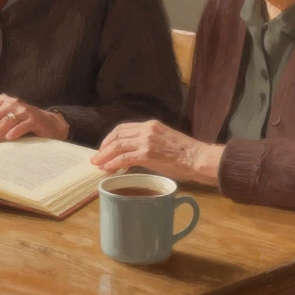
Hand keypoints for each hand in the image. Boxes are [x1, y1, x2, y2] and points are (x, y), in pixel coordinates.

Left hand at [0, 94, 68, 146]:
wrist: (49, 124)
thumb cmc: (22, 125)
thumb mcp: (5, 121)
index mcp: (1, 101)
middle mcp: (11, 102)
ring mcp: (23, 109)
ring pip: (5, 121)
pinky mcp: (34, 118)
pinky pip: (22, 125)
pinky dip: (14, 131)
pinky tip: (8, 138)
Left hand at [90, 121, 223, 185]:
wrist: (198, 158)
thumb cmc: (185, 154)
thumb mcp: (164, 141)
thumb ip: (149, 144)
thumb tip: (135, 155)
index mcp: (150, 125)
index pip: (123, 128)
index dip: (110, 138)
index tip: (104, 147)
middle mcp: (146, 130)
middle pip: (117, 135)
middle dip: (104, 147)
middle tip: (96, 157)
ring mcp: (146, 141)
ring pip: (118, 146)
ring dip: (105, 156)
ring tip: (97, 164)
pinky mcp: (148, 153)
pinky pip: (124, 158)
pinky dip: (113, 163)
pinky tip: (107, 169)